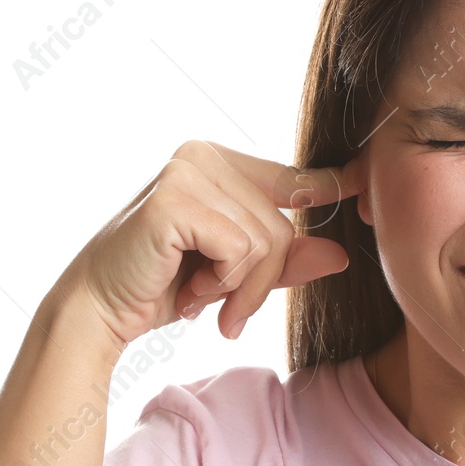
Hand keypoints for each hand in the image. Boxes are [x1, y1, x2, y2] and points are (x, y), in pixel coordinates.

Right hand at [65, 139, 364, 349]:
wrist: (99, 310)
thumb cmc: (161, 287)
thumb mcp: (233, 276)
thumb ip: (284, 262)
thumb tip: (342, 254)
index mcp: (217, 164)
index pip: (290, 177)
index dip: (330, 184)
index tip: (364, 180)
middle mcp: (203, 155)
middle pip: (284, 226)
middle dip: (261, 282)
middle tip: (222, 309)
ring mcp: (188, 171)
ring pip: (267, 241)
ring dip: (239, 290)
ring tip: (200, 298)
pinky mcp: (177, 198)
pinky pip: (241, 250)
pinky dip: (222, 284)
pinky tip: (188, 291)